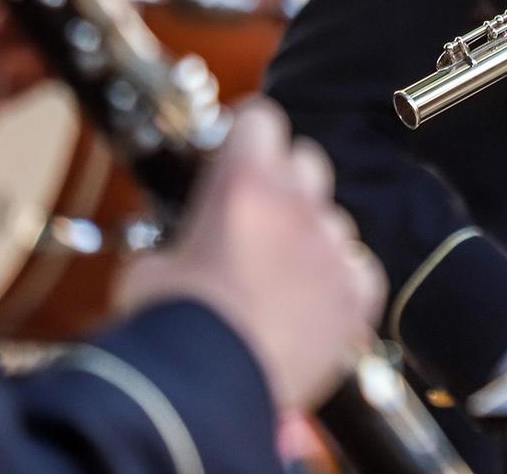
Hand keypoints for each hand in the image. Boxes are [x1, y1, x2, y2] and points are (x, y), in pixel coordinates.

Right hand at [117, 98, 384, 413]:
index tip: (237, 147)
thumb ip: (175, 242)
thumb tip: (177, 251)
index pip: (261, 118)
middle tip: (256, 216)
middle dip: (283, 180)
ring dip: (310, 235)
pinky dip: (339, 280)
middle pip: (306, 161)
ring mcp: (333, 246)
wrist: (208, 387)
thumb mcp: (149, 270)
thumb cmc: (173, 327)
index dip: (246, 133)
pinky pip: (357, 268)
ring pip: (332, 218)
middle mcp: (297, 203)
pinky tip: (311, 305)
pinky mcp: (357, 292)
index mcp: (244, 182)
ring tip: (278, 275)